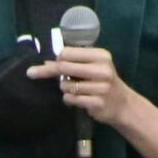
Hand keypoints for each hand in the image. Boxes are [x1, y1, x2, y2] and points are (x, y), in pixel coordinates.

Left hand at [32, 45, 149, 131]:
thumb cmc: (103, 83)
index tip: (52, 63)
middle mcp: (102, 69)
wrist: (122, 104)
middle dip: (49, 71)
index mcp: (101, 56)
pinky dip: (69, 100)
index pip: (68, 52)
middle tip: (34, 73)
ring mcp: (101, 87)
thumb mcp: (94, 67)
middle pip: (64, 67)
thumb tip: (45, 63)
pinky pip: (70, 99)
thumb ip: (73, 63)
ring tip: (75, 91)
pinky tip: (78, 100)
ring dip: (64, 89)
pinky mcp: (97, 102)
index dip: (57, 58)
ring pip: (65, 86)